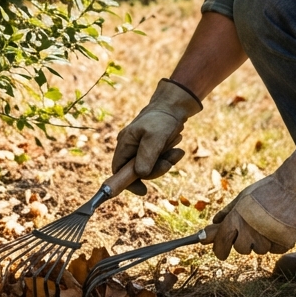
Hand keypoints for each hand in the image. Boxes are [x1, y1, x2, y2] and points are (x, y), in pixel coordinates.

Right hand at [112, 78, 201, 193]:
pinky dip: (169, 157)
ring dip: (165, 162)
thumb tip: (140, 175)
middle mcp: (130, 147)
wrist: (174, 105)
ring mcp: (140, 148)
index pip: (118, 170)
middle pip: (137, 171)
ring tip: (177, 150)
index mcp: (125, 143)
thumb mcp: (155, 137)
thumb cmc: (162, 118)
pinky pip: (158, 160)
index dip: (128, 183)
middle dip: (156, 169)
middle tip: (169, 162)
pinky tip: (177, 148)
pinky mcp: (152, 147)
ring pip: (151, 167)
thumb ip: (147, 156)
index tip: (144, 190)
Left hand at [205, 151, 295, 259]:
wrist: (295, 188)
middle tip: (253, 227)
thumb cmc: (266, 190)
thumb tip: (214, 224)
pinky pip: (274, 249)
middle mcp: (249, 232)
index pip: (221, 243)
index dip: (219, 249)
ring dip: (261, 241)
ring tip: (269, 223)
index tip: (221, 252)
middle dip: (244, 241)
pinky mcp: (283, 244)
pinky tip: (280, 226)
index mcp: (236, 219)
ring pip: (259, 250)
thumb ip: (227, 212)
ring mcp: (266, 240)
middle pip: (241, 249)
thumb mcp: (243, 197)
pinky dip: (276, 241)